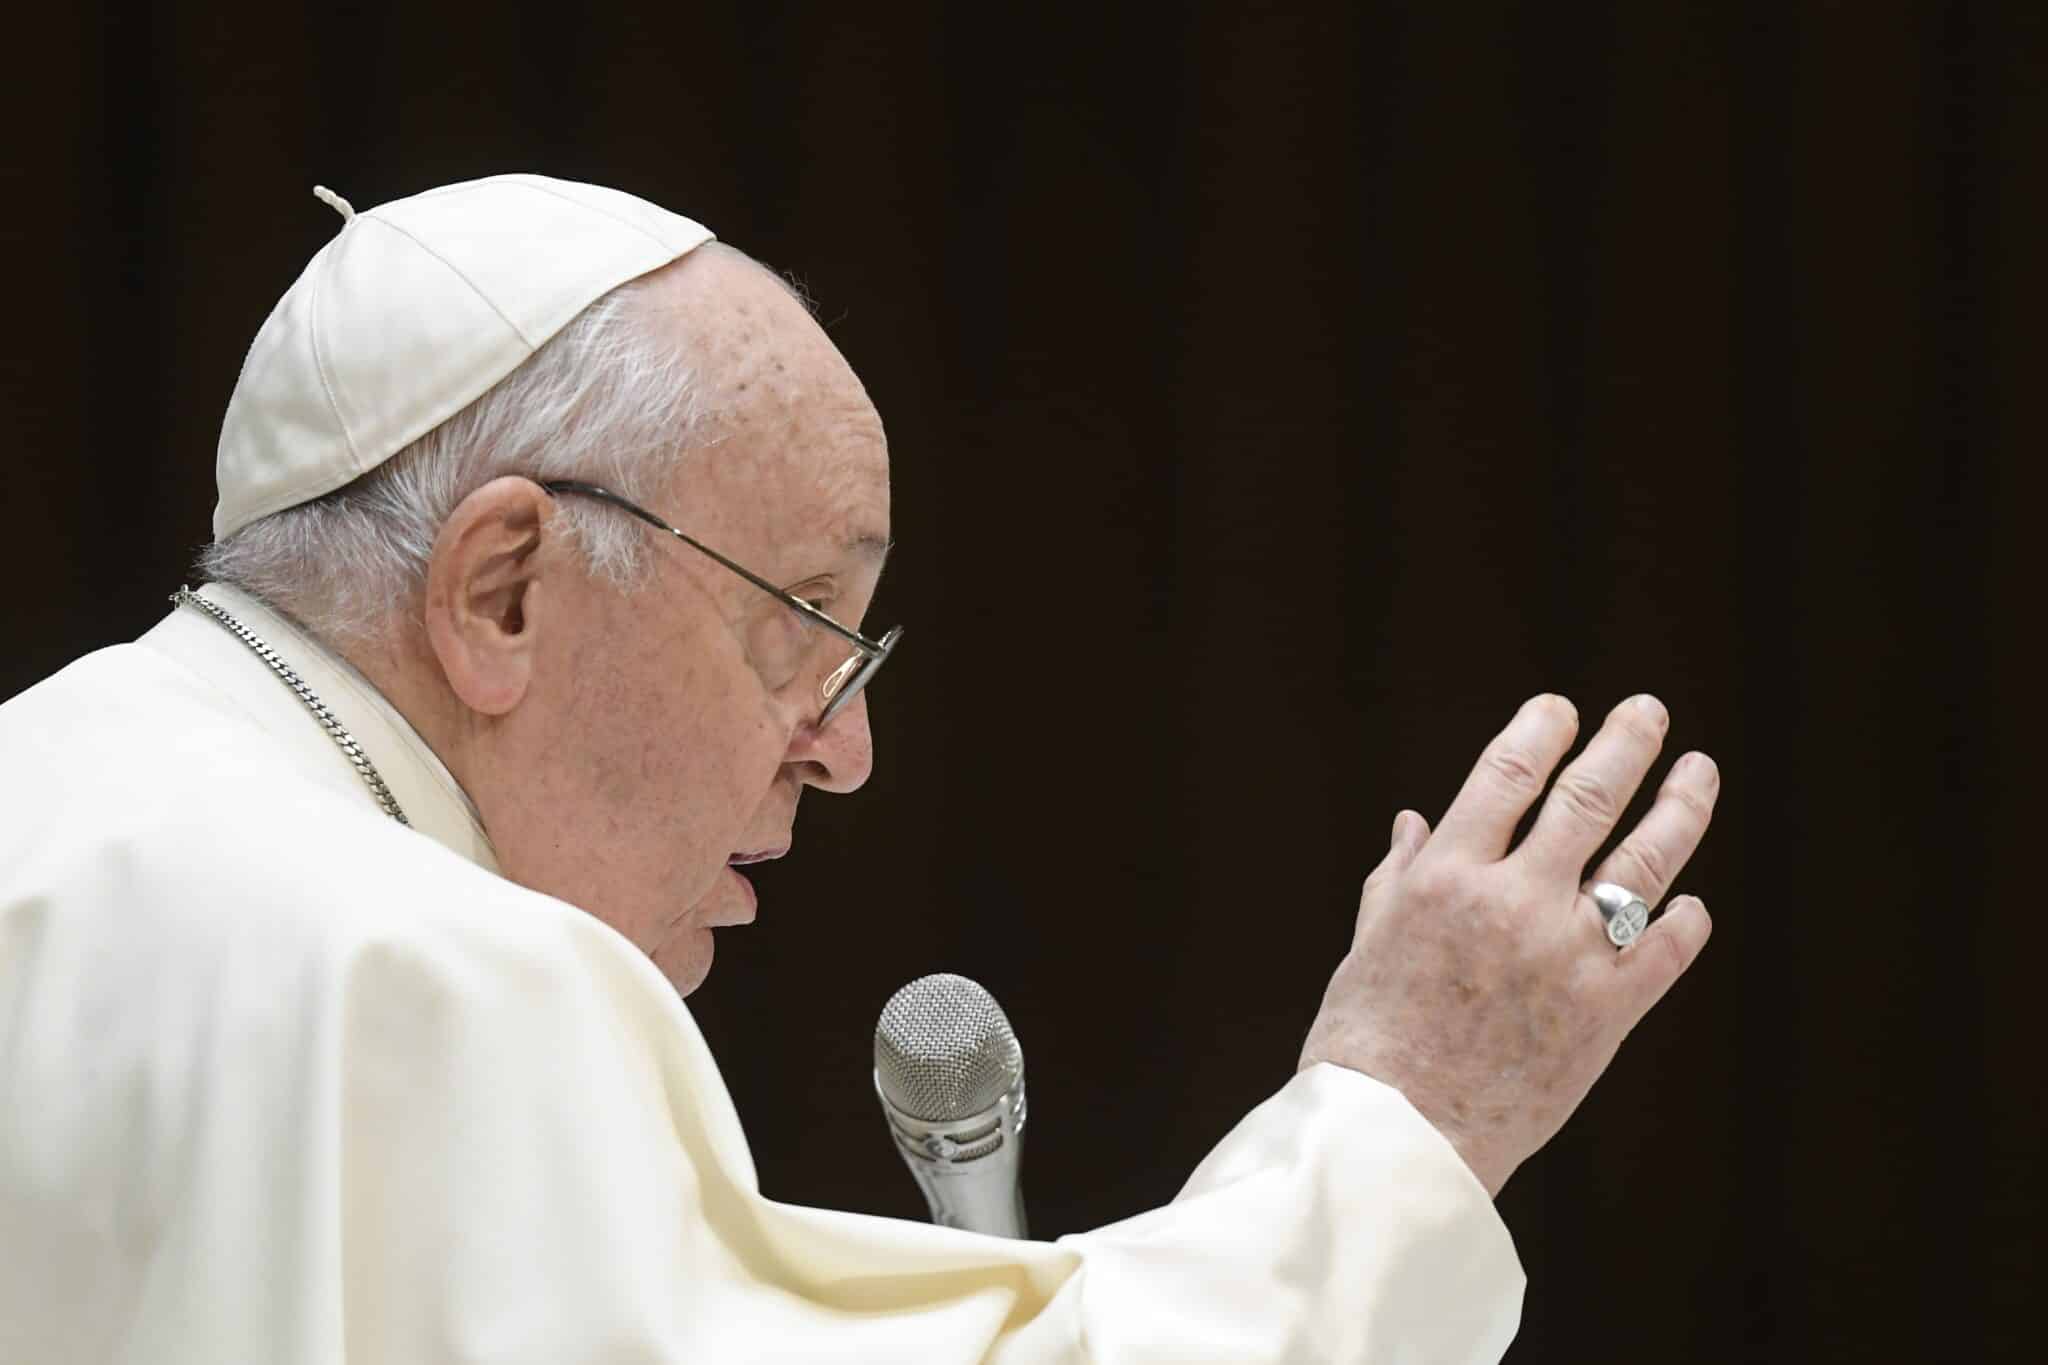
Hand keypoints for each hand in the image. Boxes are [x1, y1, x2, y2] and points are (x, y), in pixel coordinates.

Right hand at [1297, 694, 1718, 1195]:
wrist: (1397, 1138)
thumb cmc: (1367, 1041)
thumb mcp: (1371, 942)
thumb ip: (1399, 874)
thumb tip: (1416, 819)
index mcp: (1446, 877)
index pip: (1507, 774)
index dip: (1540, 730)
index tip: (1561, 710)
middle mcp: (1513, 903)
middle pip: (1588, 798)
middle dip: (1626, 744)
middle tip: (1648, 713)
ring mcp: (1567, 958)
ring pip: (1644, 863)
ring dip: (1681, 809)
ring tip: (1699, 773)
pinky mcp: (1605, 1016)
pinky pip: (1664, 952)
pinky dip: (1684, 920)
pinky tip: (1690, 901)